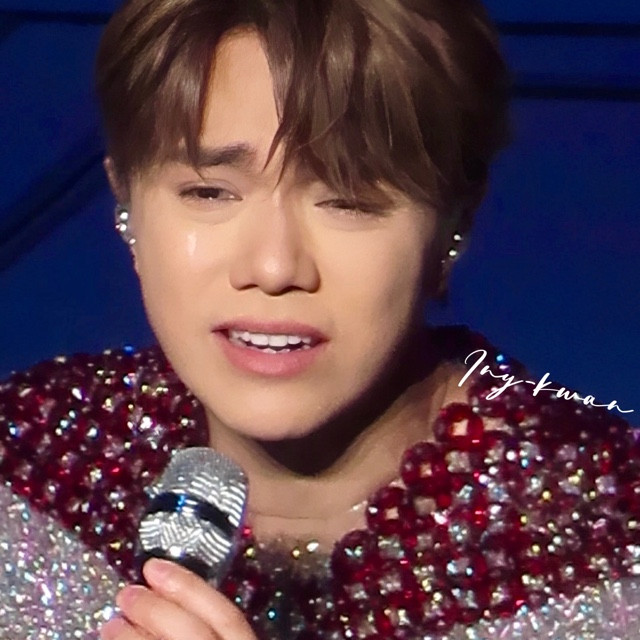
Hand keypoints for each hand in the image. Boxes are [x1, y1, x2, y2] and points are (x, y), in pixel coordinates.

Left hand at [100, 558, 257, 639]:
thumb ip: (214, 617)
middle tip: (126, 592)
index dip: (189, 586)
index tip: (155, 566)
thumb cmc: (212, 634)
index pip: (226, 614)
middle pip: (192, 631)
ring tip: (111, 622)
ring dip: (131, 636)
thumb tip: (175, 587)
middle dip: (156, 609)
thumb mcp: (226, 631)